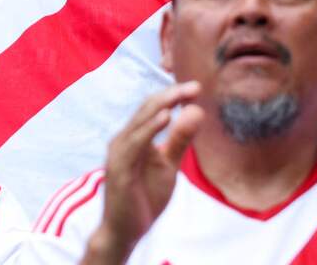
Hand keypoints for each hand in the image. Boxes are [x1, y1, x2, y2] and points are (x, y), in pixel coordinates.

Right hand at [85, 82, 203, 264]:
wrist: (125, 231)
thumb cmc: (144, 196)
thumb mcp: (169, 165)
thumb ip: (180, 140)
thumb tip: (196, 111)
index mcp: (134, 137)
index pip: (153, 108)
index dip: (173, 95)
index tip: (197, 88)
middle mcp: (123, 140)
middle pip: (146, 109)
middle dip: (171, 95)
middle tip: (195, 87)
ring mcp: (119, 153)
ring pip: (140, 122)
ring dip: (161, 106)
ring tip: (180, 95)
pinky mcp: (119, 168)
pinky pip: (135, 143)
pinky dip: (149, 128)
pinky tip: (165, 118)